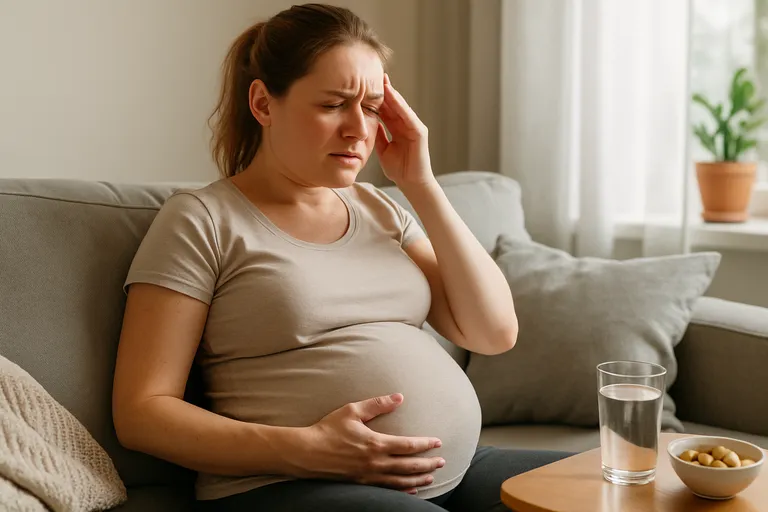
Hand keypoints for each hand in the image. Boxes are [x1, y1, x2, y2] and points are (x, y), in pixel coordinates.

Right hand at [292, 393, 444, 493]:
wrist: (307, 453)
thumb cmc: (328, 429)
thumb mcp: (352, 411)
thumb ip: (377, 404)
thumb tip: (399, 397)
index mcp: (376, 443)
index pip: (408, 445)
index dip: (425, 444)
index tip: (438, 442)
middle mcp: (376, 462)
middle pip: (409, 465)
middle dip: (428, 464)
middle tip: (442, 462)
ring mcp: (369, 476)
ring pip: (401, 480)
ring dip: (419, 479)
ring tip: (431, 477)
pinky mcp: (362, 483)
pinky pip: (387, 489)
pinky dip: (402, 490)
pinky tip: (411, 489)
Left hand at [375, 74, 434, 187]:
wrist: (411, 184)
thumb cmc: (399, 169)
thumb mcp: (382, 149)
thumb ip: (377, 135)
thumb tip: (366, 124)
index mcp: (396, 128)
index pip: (385, 109)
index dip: (375, 97)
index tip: (364, 84)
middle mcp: (406, 124)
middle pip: (393, 103)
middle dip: (384, 89)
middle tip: (373, 73)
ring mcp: (414, 127)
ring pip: (400, 106)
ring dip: (391, 93)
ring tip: (382, 80)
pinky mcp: (419, 132)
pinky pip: (408, 116)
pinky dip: (400, 105)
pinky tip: (392, 96)